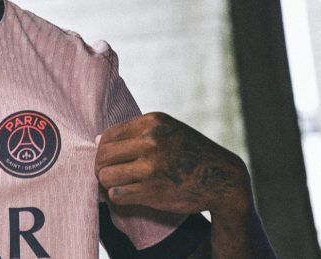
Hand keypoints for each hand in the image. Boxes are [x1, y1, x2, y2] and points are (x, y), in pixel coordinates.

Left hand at [95, 112, 250, 216]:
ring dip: (107, 183)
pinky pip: (116, 194)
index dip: (102, 150)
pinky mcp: (153, 191)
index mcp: (152, 123)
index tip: (109, 160)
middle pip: (103, 156)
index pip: (108, 135)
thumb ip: (137, 132)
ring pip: (105, 176)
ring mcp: (152, 167)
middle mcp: (151, 142)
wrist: (223, 179)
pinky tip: (125, 195)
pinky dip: (116, 197)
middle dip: (101, 167)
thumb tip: (98, 140)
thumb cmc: (192, 153)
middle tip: (108, 175)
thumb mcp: (169, 131)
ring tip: (116, 185)